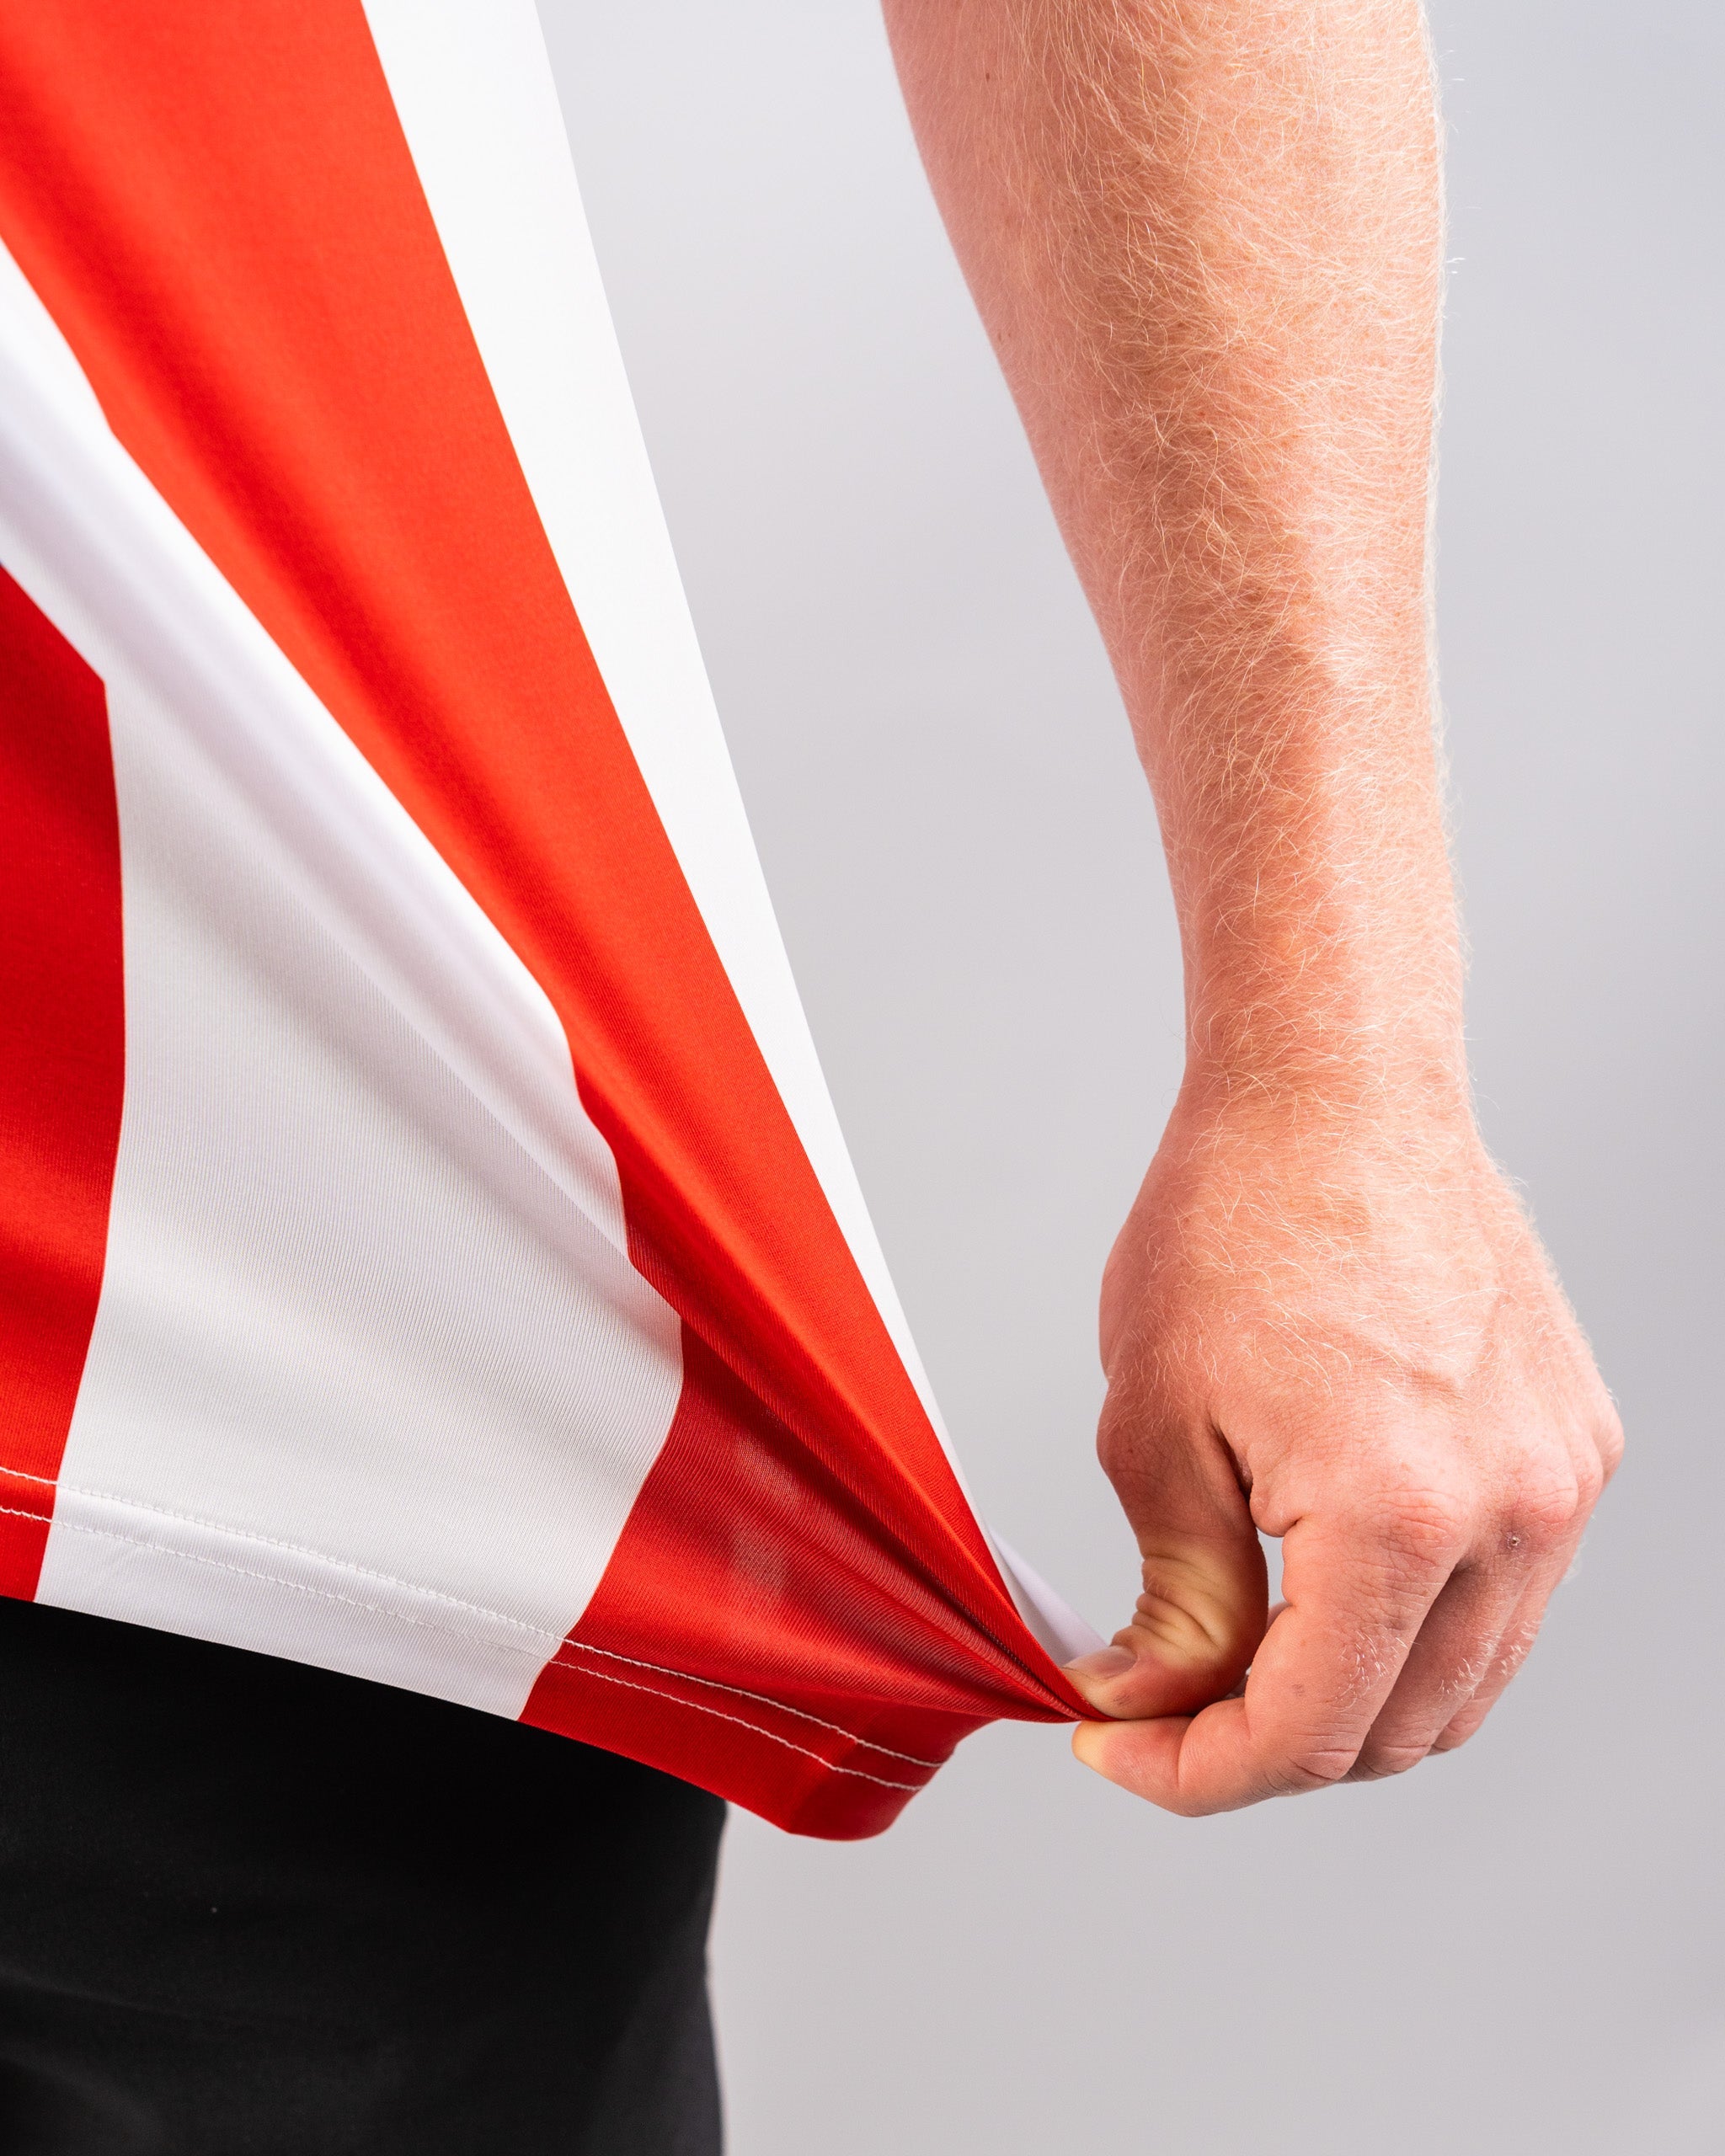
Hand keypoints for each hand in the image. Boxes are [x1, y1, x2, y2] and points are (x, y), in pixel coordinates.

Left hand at [1064, 1080, 1621, 1813]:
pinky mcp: (1573, 1446)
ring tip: (1237, 1650)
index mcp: (1401, 1514)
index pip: (1308, 1733)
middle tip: (1160, 1702)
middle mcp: (1511, 1512)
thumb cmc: (1234, 1219)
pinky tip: (1327, 1581)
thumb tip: (1154, 1702)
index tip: (1115, 1749)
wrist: (1335, 1089)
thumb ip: (1175, 1597)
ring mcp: (1558, 1482)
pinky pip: (1505, 1601)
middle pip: (1397, 1733)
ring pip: (1464, 1684)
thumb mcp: (1156, 1424)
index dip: (1195, 1773)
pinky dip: (1417, 1628)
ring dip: (1350, 1700)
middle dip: (1265, 1748)